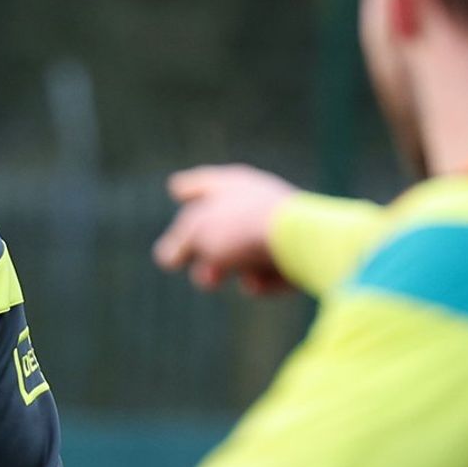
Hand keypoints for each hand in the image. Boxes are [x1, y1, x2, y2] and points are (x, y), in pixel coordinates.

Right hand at [153, 164, 298, 291]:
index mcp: (233, 184)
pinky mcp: (297, 256)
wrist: (300, 242)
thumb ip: (178, 244)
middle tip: (188, 267)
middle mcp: (257, 201)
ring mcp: (279, 229)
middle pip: (220, 226)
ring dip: (224, 269)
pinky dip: (259, 281)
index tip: (176, 188)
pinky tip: (257, 283)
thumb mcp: (196, 234)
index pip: (203, 183)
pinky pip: (267, 272)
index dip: (187, 188)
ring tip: (216, 279)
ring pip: (242, 254)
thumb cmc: (241, 228)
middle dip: (201, 251)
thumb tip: (167, 257)